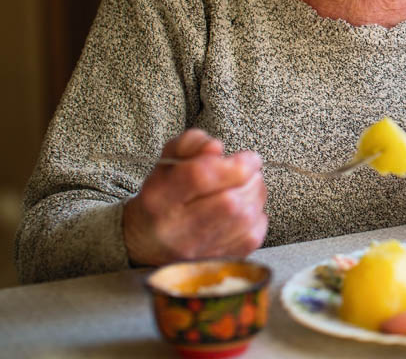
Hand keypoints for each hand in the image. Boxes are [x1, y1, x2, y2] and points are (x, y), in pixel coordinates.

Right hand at [122, 129, 267, 266]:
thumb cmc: (164, 194)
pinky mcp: (218, 261)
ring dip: (256, 196)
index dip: (232, 165)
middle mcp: (177, 230)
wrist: (149, 242)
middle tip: (248, 171)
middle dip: (249, 180)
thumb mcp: (169, 160)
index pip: (199, 178)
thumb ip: (191, 144)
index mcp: (160, 199)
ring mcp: (199, 251)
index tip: (248, 158)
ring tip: (247, 186)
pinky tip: (245, 209)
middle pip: (229, 202)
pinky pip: (252, 236)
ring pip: (244, 220)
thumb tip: (216, 148)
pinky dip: (257, 216)